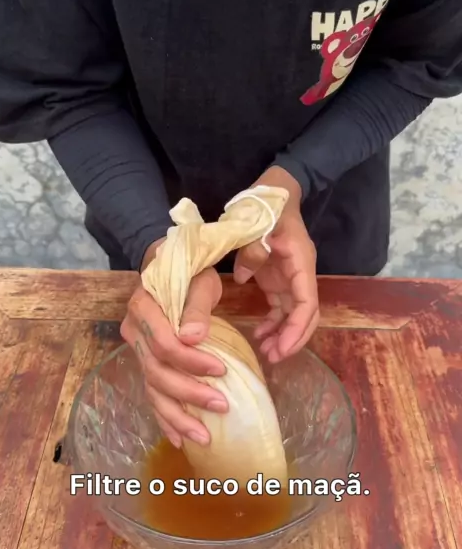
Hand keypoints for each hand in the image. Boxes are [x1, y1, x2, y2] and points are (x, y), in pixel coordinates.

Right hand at [120, 239, 227, 447]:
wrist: (168, 266)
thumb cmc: (189, 270)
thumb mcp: (198, 279)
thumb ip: (196, 306)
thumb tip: (193, 337)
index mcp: (144, 309)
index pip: (164, 344)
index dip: (191, 361)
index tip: (221, 370)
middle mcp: (134, 333)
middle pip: (157, 372)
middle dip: (189, 394)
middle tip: (222, 406)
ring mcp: (138, 350)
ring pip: (153, 390)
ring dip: (177, 417)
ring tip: (203, 437)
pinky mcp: (147, 363)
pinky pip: (153, 394)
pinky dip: (166, 418)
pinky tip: (180, 439)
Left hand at [233, 167, 318, 362]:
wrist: (272, 190)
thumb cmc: (266, 205)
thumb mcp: (256, 224)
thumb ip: (251, 251)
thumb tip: (241, 278)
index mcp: (300, 261)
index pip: (307, 302)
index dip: (297, 328)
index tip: (283, 347)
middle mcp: (300, 273)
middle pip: (306, 314)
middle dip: (293, 338)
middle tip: (274, 358)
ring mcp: (290, 277)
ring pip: (294, 314)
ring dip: (283, 334)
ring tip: (265, 352)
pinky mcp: (277, 278)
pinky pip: (280, 307)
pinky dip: (273, 322)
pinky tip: (260, 334)